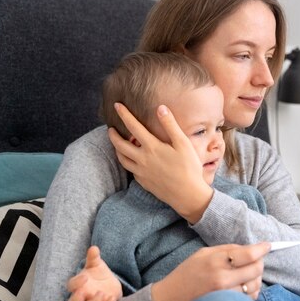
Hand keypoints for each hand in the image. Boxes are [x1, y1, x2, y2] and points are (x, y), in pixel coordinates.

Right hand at [67, 246, 122, 300]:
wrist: (110, 283)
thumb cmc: (98, 273)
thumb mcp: (96, 264)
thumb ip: (93, 257)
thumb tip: (94, 248)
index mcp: (79, 284)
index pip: (70, 286)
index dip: (76, 283)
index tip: (85, 277)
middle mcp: (84, 296)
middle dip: (76, 300)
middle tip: (84, 292)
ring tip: (102, 293)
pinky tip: (112, 297)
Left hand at [108, 103, 212, 222]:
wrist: (188, 195)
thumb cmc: (189, 168)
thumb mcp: (183, 143)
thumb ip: (170, 125)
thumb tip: (160, 108)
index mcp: (152, 147)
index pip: (133, 126)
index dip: (124, 114)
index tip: (117, 105)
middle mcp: (142, 159)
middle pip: (120, 145)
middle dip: (113, 135)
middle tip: (110, 129)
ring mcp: (141, 172)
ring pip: (122, 159)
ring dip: (117, 150)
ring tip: (117, 145)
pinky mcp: (144, 182)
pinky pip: (131, 170)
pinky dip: (128, 163)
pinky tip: (132, 161)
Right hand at [151, 242, 270, 300]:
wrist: (170, 300)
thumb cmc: (186, 274)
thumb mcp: (203, 254)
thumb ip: (227, 250)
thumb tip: (250, 248)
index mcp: (216, 260)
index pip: (249, 254)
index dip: (262, 249)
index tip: (267, 246)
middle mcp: (222, 278)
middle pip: (256, 269)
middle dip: (259, 263)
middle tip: (255, 261)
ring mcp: (226, 295)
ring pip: (256, 285)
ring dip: (256, 278)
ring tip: (247, 275)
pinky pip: (249, 299)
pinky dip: (251, 292)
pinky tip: (243, 287)